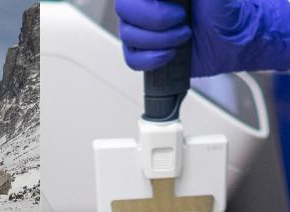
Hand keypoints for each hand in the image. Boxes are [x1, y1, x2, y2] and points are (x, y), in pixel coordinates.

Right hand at [116, 0, 289, 76]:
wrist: (233, 42)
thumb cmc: (225, 11)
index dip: (150, 5)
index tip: (179, 10)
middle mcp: (144, 6)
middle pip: (124, 9)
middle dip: (155, 19)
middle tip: (182, 20)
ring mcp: (140, 29)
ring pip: (128, 35)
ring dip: (160, 40)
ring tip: (184, 36)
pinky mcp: (143, 53)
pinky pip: (132, 59)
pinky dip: (152, 60)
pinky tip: (171, 54)